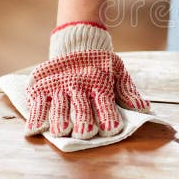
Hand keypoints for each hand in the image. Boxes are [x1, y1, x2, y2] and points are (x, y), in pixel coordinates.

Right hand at [24, 22, 151, 138]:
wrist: (77, 45)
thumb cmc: (100, 66)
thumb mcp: (117, 72)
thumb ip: (128, 92)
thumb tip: (144, 108)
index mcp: (100, 82)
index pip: (105, 103)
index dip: (108, 117)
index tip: (112, 130)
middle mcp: (79, 84)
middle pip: (81, 108)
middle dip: (84, 121)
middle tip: (85, 133)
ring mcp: (59, 86)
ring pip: (59, 107)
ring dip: (60, 119)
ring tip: (62, 131)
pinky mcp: (41, 87)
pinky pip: (37, 103)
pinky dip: (36, 116)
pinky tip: (34, 129)